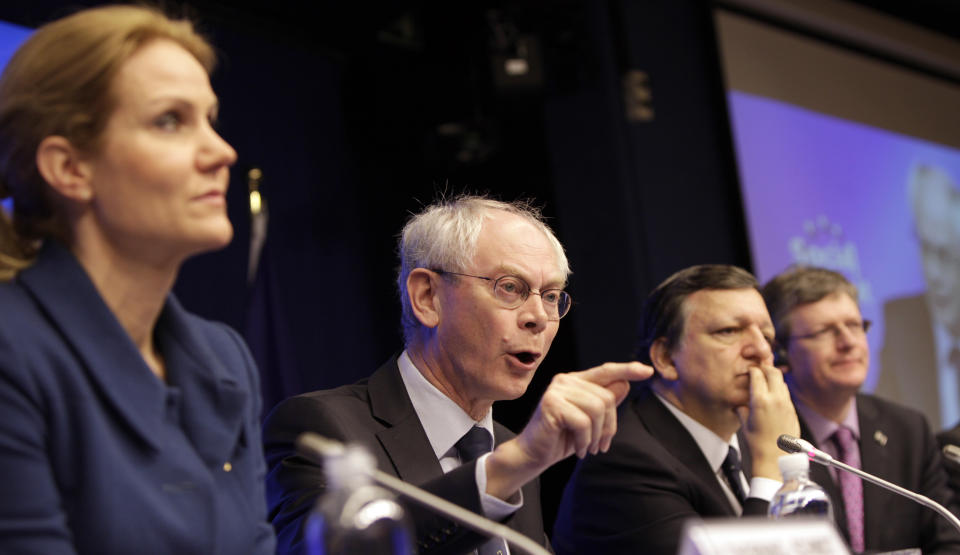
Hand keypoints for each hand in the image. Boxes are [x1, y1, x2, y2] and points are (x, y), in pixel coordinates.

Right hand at [485, 361, 651, 498]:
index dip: (627, 370)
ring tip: (589, 447)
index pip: (606, 371)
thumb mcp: (591, 422)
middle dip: (608, 426)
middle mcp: (566, 380)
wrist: (534, 454)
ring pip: (597, 409)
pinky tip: (579, 449)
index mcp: (576, 381)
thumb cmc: (562, 438)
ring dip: (596, 435)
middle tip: (600, 445)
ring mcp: (556, 390)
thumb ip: (606, 402)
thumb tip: (624, 385)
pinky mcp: (551, 404)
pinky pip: (583, 422)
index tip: (648, 371)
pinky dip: (585, 441)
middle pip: (606, 398)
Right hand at [737, 365, 799, 479]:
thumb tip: (741, 403)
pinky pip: (786, 394)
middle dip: (765, 368)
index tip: (749, 370)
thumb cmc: (758, 444)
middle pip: (773, 372)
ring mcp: (787, 405)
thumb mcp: (744, 423)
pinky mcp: (793, 411)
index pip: (757, 374)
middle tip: (759, 371)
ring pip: (782, 382)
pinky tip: (773, 398)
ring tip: (766, 384)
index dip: (752, 370)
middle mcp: (776, 399)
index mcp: (761, 401)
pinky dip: (779, 391)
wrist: (776, 458)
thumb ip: (742, 408)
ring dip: (774, 379)